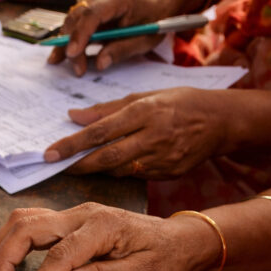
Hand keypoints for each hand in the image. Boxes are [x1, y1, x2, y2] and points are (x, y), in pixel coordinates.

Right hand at [0, 203, 221, 270]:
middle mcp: (83, 214)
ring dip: (3, 244)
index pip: (60, 254)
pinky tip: (5, 257)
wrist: (179, 239)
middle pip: (30, 227)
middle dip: (7, 257)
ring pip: (25, 219)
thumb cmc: (164, 257)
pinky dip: (12, 238)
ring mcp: (74, 214)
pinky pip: (32, 222)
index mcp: (102, 226)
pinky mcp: (69, 220)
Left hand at [44, 88, 229, 178]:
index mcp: (145, 111)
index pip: (100, 131)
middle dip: (77, 164)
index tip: (49, 153)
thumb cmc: (179, 102)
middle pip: (106, 157)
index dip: (71, 144)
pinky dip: (118, 172)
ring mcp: (163, 158)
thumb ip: (107, 109)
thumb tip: (73, 116)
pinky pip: (135, 176)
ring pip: (119, 170)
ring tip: (78, 165)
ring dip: (96, 170)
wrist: (221, 121)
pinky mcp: (169, 173)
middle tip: (55, 167)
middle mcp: (153, 137)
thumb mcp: (145, 95)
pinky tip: (109, 167)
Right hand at [47, 0, 170, 75]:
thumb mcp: (146, 39)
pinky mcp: (90, 5)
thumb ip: (122, 50)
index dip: (80, 34)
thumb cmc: (154, 19)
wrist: (158, 0)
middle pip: (77, 18)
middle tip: (77, 69)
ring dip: (66, 42)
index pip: (92, 14)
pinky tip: (65, 53)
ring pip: (72, 20)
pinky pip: (75, 22)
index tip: (72, 54)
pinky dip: (70, 38)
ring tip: (63, 62)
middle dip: (72, 44)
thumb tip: (99, 63)